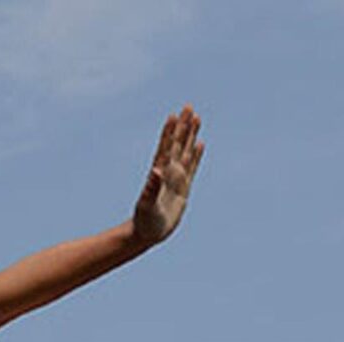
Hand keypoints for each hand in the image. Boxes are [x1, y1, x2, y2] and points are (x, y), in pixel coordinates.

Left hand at [132, 106, 203, 247]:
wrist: (148, 233)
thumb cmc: (144, 221)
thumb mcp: (147, 205)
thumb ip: (151, 188)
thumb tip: (156, 171)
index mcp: (159, 173)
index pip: (166, 148)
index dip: (170, 132)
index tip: (174, 115)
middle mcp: (168, 172)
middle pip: (177, 143)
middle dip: (183, 125)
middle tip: (188, 106)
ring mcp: (176, 178)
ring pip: (186, 151)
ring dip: (190, 134)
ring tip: (196, 117)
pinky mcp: (183, 187)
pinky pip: (192, 167)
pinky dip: (196, 154)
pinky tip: (200, 143)